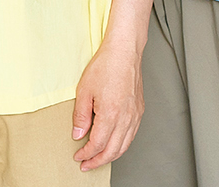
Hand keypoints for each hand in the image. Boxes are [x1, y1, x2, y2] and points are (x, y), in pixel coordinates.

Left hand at [72, 43, 143, 168]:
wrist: (124, 52)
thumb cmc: (106, 66)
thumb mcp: (84, 90)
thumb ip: (81, 116)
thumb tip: (78, 134)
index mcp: (111, 114)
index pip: (98, 144)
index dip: (87, 154)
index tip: (78, 156)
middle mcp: (126, 118)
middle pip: (113, 151)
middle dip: (98, 161)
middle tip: (86, 164)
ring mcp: (135, 116)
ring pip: (124, 146)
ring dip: (110, 156)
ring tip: (98, 159)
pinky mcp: (139, 111)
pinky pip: (131, 136)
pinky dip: (121, 145)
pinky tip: (114, 144)